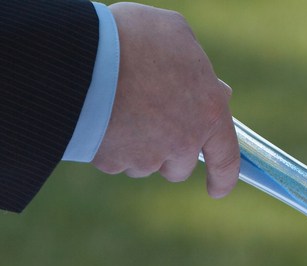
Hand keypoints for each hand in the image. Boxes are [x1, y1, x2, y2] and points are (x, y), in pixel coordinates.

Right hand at [92, 3, 239, 197]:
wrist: (79, 55)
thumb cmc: (131, 37)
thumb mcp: (174, 33)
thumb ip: (195, 62)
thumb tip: (208, 83)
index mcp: (208, 112)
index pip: (226, 158)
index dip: (223, 178)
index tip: (217, 190)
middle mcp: (182, 142)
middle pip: (178, 167)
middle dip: (168, 153)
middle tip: (149, 122)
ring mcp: (146, 156)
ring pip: (143, 164)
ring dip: (135, 146)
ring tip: (116, 107)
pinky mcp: (112, 162)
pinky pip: (112, 160)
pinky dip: (106, 144)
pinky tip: (96, 115)